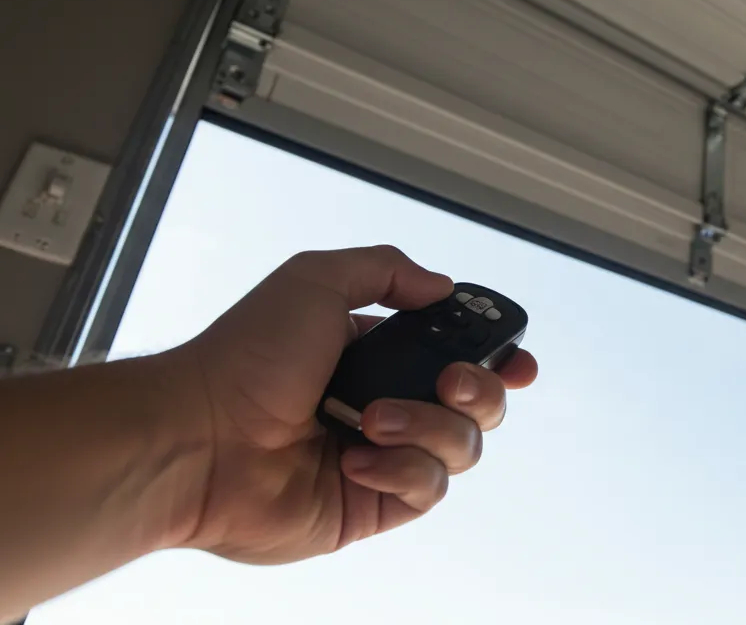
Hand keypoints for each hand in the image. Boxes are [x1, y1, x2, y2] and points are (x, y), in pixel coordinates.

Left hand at [166, 246, 536, 562]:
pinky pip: (427, 489)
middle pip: (478, 403)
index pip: (458, 353)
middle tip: (453, 380)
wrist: (196, 437)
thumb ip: (386, 270)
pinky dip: (403, 469)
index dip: (498, 357)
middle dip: (481, 389)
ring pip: (462, 446)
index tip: (519, 359)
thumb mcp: (314, 280)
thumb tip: (441, 287)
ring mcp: (382, 457)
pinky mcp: (371, 505)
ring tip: (373, 418)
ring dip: (428, 426)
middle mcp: (386, 405)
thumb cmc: (242, 359)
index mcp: (376, 353)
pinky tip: (354, 459)